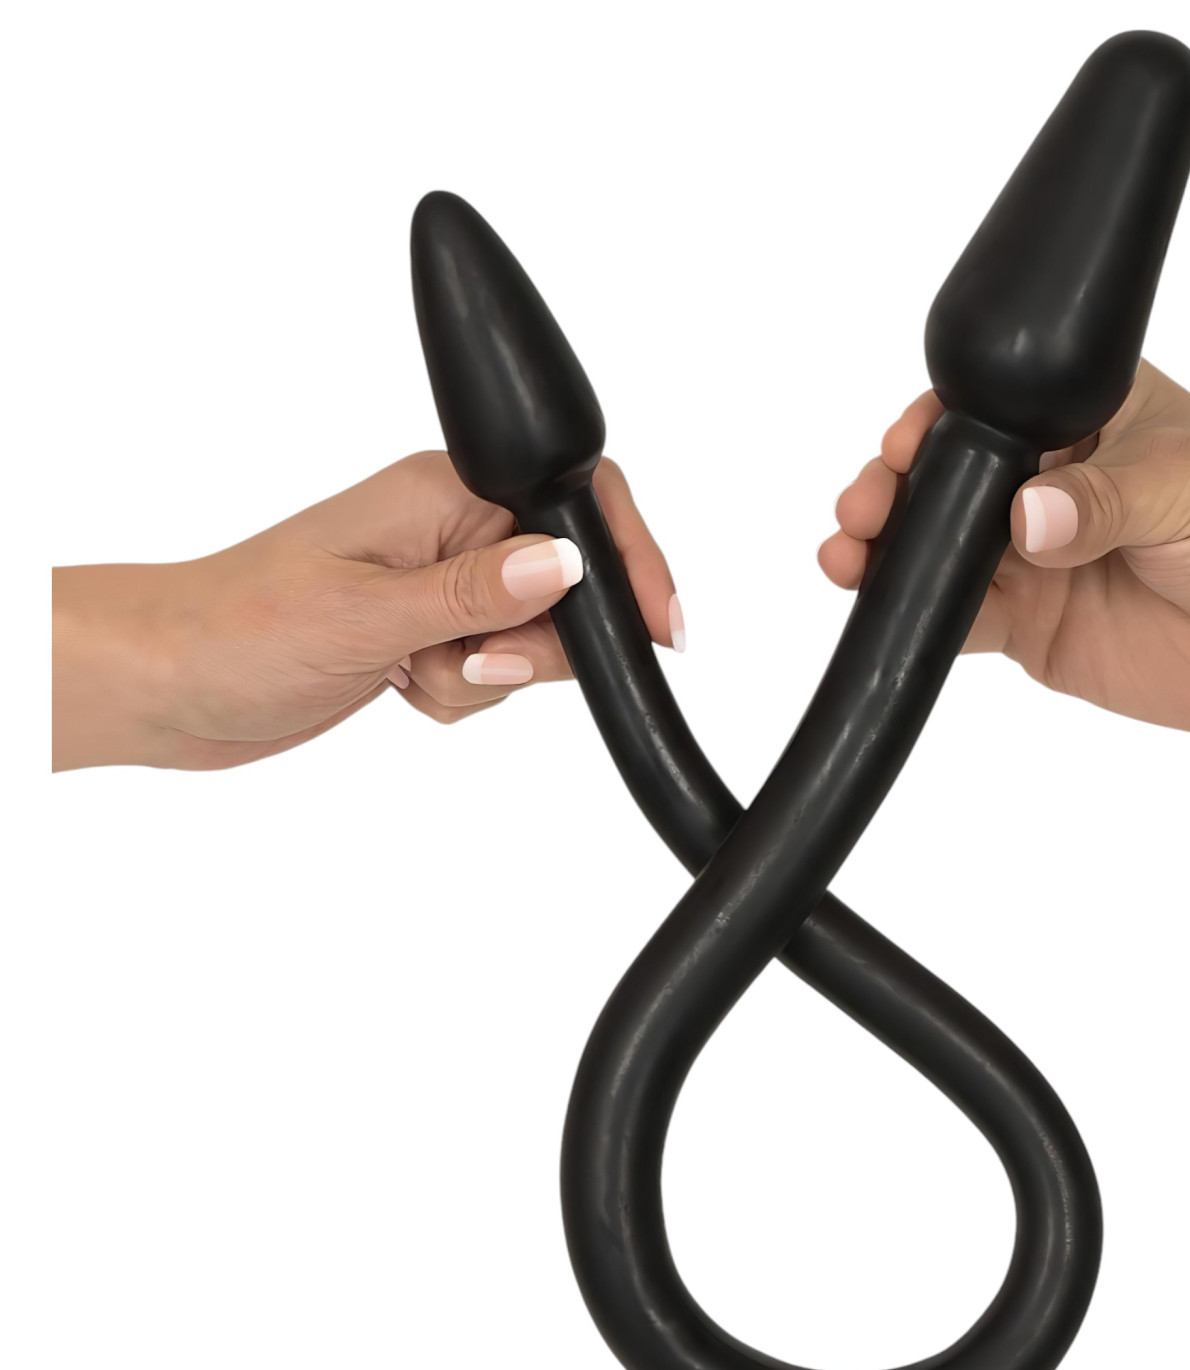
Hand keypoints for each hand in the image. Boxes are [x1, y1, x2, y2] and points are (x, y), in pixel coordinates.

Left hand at [52, 453, 679, 769]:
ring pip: (532, 642)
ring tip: (410, 674)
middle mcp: (451, 532)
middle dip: (533, 647)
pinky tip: (401, 687)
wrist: (168, 684)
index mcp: (442, 492)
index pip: (575, 507)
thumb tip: (570, 566)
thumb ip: (477, 593)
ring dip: (484, 678)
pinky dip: (461, 696)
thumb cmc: (235, 627)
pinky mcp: (428, 635)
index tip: (659, 630)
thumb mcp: (366, 615)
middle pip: (566, 586)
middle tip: (471, 664)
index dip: (627, 563)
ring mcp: (441, 586)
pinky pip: (494, 673)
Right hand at [819, 362, 1189, 733]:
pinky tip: (886, 609)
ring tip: (848, 557)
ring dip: (888, 552)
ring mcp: (1032, 559)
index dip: (932, 425)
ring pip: (937, 550)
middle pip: (943, 480)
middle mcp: (1046, 484)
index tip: (903, 446)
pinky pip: (959, 619)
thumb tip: (1025, 519)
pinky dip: (919, 617)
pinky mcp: (1032, 626)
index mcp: (1083, 419)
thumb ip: (1103, 500)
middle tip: (864, 508)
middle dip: (892, 490)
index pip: (986, 409)